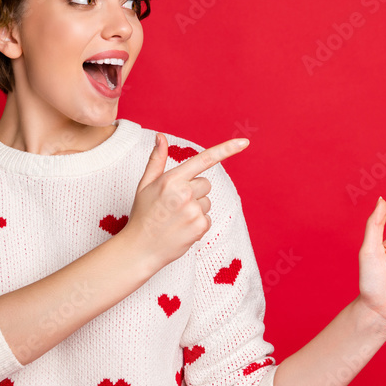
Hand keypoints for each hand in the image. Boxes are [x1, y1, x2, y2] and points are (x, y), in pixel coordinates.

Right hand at [122, 133, 249, 272]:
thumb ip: (157, 159)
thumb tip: (161, 136)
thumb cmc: (143, 215)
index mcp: (171, 179)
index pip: (203, 159)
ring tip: (176, 218)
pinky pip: (207, 218)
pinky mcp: (200, 227)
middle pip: (205, 183)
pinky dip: (197, 223)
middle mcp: (184, 193)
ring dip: (196, 208)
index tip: (244, 143)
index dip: (226, 149)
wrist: (140, 248)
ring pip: (207, 202)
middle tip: (175, 204)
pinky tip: (181, 228)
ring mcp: (193, 211)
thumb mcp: (145, 184)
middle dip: (194, 191)